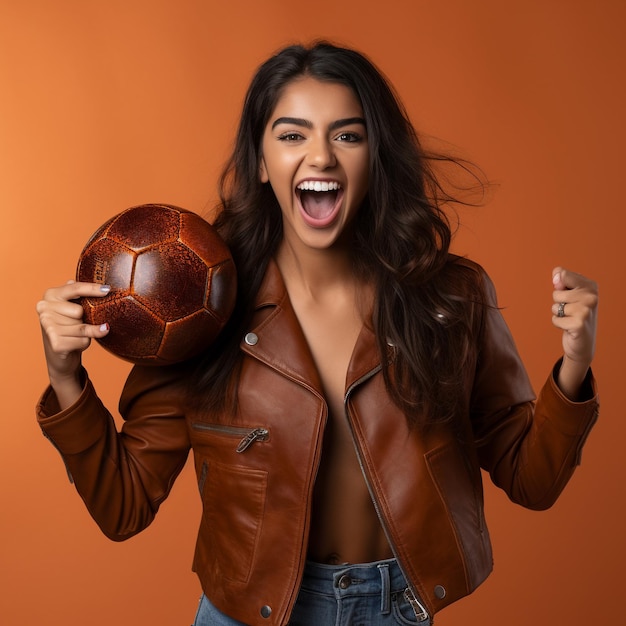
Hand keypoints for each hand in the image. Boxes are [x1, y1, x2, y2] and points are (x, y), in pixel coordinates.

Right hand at [36, 280, 110, 408]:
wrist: (59, 355)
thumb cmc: (68, 327)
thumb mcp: (71, 308)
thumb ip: (75, 293)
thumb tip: (81, 281)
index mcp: (50, 295)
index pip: (75, 288)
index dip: (92, 289)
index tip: (107, 289)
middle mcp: (44, 309)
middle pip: (81, 311)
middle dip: (86, 319)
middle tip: (77, 324)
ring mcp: (47, 326)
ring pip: (84, 327)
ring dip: (87, 333)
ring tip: (77, 334)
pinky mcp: (55, 343)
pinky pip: (84, 340)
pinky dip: (84, 343)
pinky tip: (75, 344)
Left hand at [551, 267, 597, 399]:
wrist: (583, 343)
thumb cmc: (574, 315)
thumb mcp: (570, 295)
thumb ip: (561, 281)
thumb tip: (556, 275)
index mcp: (590, 285)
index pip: (562, 274)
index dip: (558, 285)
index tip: (568, 295)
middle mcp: (591, 296)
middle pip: (556, 293)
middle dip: (558, 303)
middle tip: (570, 311)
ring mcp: (586, 310)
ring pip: (555, 306)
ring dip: (558, 314)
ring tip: (570, 318)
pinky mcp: (578, 323)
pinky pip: (555, 319)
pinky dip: (558, 324)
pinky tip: (569, 327)